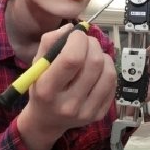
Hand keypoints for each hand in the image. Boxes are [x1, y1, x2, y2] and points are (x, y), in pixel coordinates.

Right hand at [17, 24, 116, 149]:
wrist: (46, 121)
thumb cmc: (40, 87)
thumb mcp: (37, 65)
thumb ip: (49, 42)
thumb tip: (71, 28)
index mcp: (47, 90)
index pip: (72, 59)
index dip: (78, 40)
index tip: (76, 35)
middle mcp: (68, 104)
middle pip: (94, 63)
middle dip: (92, 44)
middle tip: (85, 42)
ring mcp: (86, 111)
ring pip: (108, 72)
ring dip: (103, 55)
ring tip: (92, 55)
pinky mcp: (99, 114)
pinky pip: (113, 83)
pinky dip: (108, 69)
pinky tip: (97, 69)